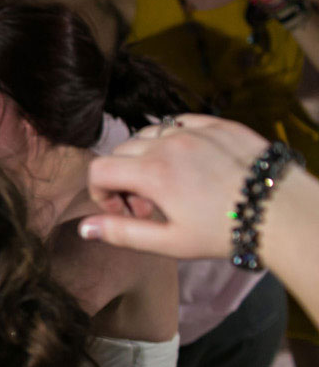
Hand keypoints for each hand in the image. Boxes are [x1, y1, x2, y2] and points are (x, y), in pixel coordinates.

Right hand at [80, 115, 269, 258]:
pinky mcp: (217, 124)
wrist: (282, 211)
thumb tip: (84, 228)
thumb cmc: (226, 231)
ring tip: (171, 185)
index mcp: (152, 173)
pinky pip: (179, 124)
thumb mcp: (170, 242)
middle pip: (121, 152)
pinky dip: (175, 142)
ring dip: (147, 158)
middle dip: (124, 179)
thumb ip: (122, 233)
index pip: (99, 169)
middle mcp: (168, 144)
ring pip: (148, 135)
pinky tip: (192, 166)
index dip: (101, 193)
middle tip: (150, 207)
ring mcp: (194, 130)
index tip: (122, 211)